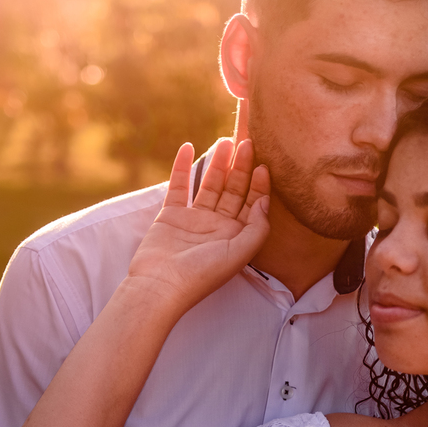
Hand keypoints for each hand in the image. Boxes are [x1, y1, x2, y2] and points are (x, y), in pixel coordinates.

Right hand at [126, 138, 269, 314]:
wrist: (162, 285)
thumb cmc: (203, 274)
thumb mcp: (240, 253)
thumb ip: (257, 228)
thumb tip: (265, 202)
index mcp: (237, 236)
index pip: (253, 204)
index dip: (259, 184)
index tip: (262, 165)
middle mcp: (218, 226)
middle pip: (233, 190)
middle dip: (241, 167)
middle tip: (247, 142)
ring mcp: (194, 219)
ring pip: (209, 184)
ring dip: (217, 163)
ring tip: (225, 141)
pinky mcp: (171, 215)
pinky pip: (178, 186)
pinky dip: (181, 166)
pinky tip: (187, 147)